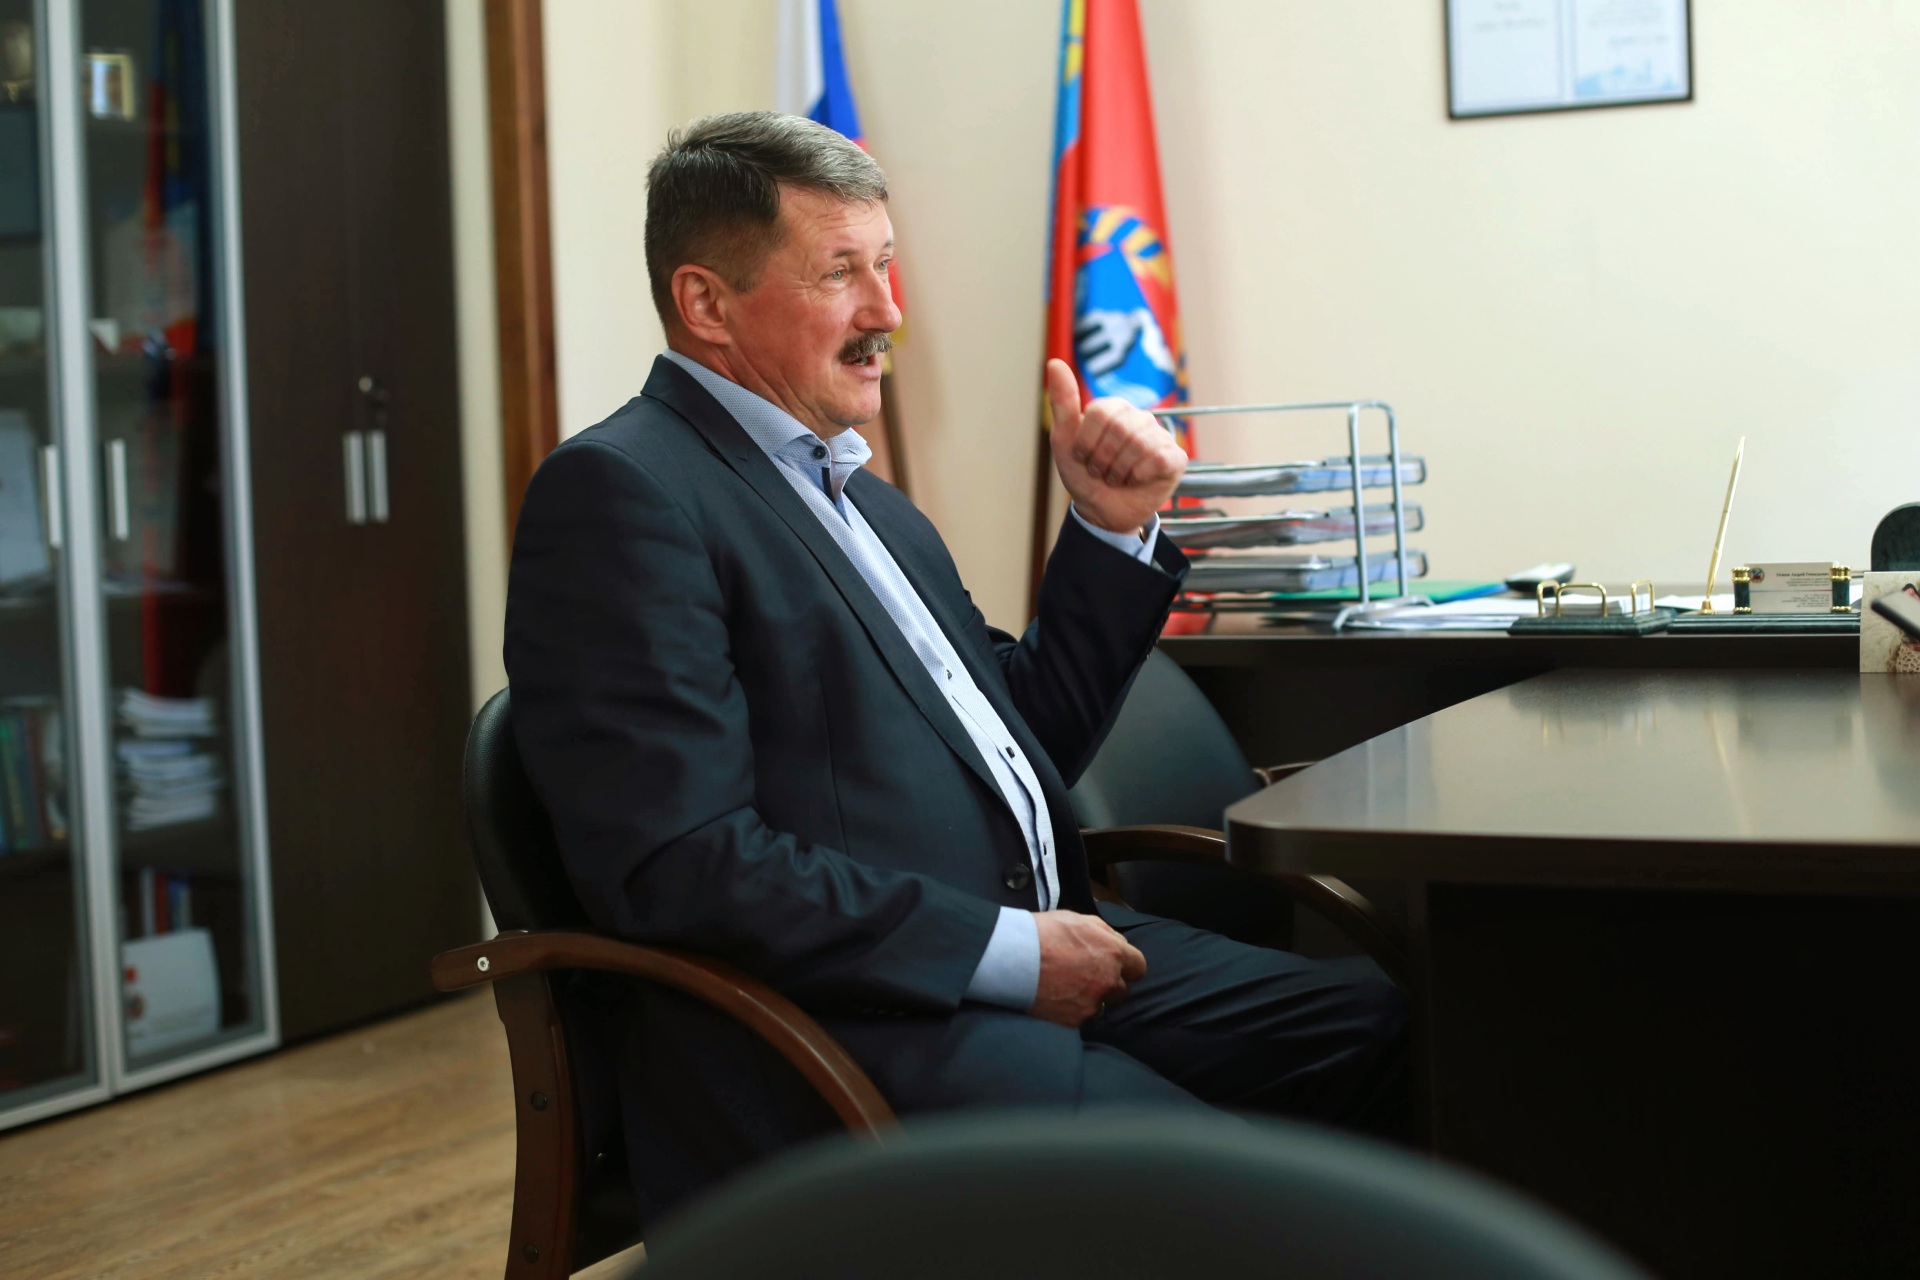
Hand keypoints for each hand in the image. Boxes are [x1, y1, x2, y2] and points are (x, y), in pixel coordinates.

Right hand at [1029, 909, 1147, 1027]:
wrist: (1015, 958)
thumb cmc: (1045, 932)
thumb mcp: (1080, 919)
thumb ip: (1105, 933)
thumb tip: (1117, 944)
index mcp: (1114, 953)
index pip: (1139, 967)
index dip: (1127, 966)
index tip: (1117, 966)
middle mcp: (1108, 981)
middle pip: (1123, 990)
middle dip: (1111, 984)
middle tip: (1090, 976)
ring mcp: (1093, 1002)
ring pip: (1104, 1005)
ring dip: (1094, 998)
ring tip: (1072, 988)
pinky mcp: (1076, 1019)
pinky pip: (1084, 1016)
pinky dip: (1075, 1009)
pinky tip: (1060, 998)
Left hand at [1046, 357, 1186, 537]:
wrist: (1101, 512)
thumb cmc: (1084, 475)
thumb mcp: (1064, 441)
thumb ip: (1062, 402)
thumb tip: (1054, 363)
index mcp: (1113, 408)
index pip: (1099, 412)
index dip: (1087, 442)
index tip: (1084, 457)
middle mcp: (1139, 417)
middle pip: (1120, 428)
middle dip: (1103, 459)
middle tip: (1101, 471)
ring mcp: (1160, 436)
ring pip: (1140, 444)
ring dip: (1120, 471)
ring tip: (1117, 477)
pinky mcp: (1175, 458)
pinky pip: (1159, 459)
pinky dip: (1140, 476)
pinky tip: (1137, 480)